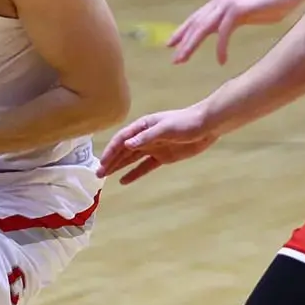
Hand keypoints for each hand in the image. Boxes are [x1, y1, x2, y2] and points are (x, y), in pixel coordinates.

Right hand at [95, 105, 218, 184]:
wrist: (207, 126)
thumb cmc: (186, 122)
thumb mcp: (166, 128)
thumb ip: (146, 137)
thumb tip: (127, 145)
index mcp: (143, 126)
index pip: (122, 139)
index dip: (111, 151)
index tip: (102, 163)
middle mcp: (144, 137)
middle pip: (123, 150)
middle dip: (110, 161)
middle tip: (98, 174)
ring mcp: (153, 147)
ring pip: (131, 159)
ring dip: (118, 167)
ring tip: (105, 177)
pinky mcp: (163, 157)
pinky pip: (145, 166)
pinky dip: (134, 173)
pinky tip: (124, 181)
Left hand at [169, 0, 304, 64]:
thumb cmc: (274, 0)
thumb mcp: (248, 12)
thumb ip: (233, 20)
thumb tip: (225, 30)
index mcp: (221, 2)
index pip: (197, 18)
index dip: (183, 31)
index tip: (171, 44)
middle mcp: (221, 2)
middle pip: (196, 24)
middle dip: (182, 42)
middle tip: (174, 59)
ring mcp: (228, 4)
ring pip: (203, 28)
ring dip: (191, 45)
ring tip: (182, 60)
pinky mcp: (239, 9)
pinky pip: (225, 32)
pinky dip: (221, 48)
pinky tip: (221, 61)